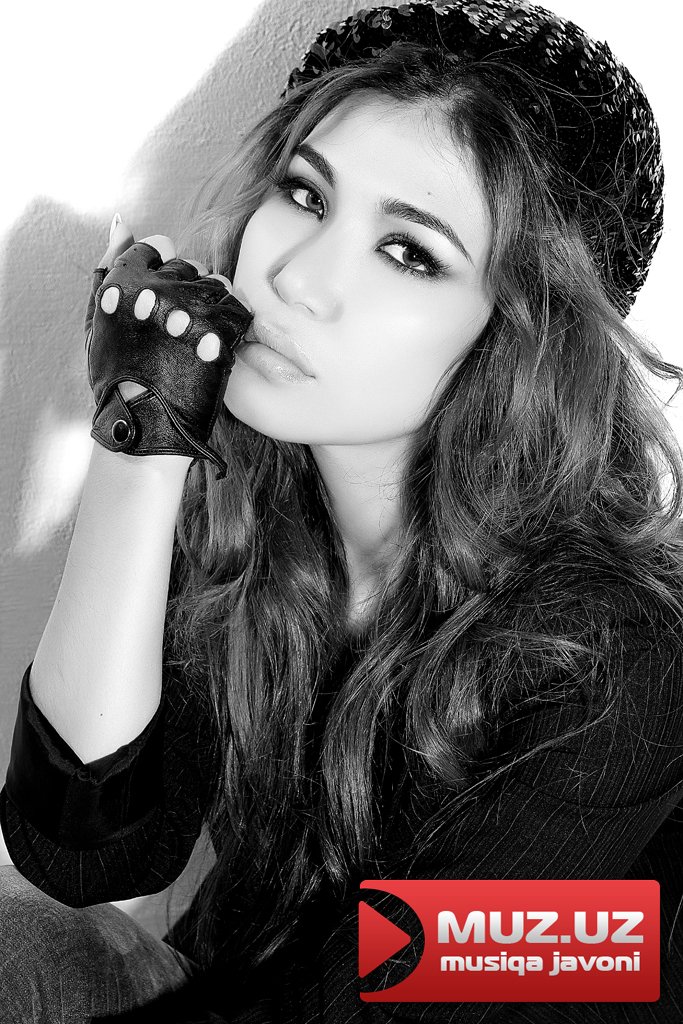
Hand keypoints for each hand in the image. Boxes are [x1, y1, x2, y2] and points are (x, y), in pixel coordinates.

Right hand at [84, 216, 252, 478]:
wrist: (144, 422)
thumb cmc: (117, 373)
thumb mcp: (100, 316)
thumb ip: (110, 263)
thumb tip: (121, 219)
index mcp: (126, 278)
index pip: (158, 245)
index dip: (160, 270)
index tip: (158, 298)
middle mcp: (159, 286)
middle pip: (188, 265)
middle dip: (184, 289)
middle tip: (174, 328)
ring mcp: (193, 307)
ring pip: (215, 283)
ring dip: (208, 305)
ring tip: (192, 338)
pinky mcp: (221, 329)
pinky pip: (236, 307)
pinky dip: (229, 323)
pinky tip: (213, 344)